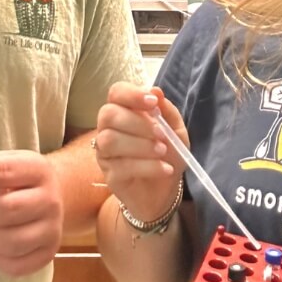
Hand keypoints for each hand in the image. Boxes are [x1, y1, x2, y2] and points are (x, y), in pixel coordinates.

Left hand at [0, 151, 62, 278]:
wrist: (55, 196)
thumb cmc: (20, 179)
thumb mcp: (4, 161)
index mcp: (38, 169)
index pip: (3, 171)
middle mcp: (50, 199)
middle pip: (9, 209)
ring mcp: (52, 229)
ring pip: (12, 242)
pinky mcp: (48, 253)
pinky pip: (17, 266)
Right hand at [95, 83, 188, 222]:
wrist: (165, 190)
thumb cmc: (167, 154)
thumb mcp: (176, 130)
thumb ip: (166, 111)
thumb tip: (156, 91)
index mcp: (124, 110)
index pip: (116, 92)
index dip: (132, 95)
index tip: (152, 103)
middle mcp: (108, 128)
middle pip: (109, 114)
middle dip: (138, 123)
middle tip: (162, 134)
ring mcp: (105, 152)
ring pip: (110, 140)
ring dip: (141, 145)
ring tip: (162, 152)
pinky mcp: (109, 175)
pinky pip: (122, 166)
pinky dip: (148, 166)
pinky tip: (165, 169)